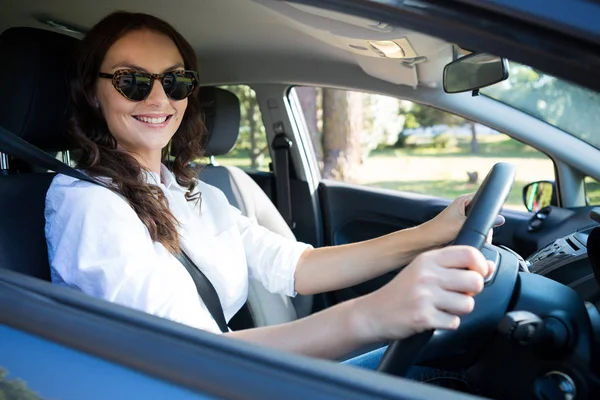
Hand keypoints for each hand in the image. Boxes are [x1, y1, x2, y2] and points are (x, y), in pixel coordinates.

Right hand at [352, 246, 494, 342]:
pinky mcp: (423, 317)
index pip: (468, 254)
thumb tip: (487, 266)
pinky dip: (447, 323)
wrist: (374, 313)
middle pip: (475, 281)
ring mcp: (425, 296)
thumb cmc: (400, 292)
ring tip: (442, 307)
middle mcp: (427, 275)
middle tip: (457, 294)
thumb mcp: (422, 270)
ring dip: (459, 310)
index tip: (477, 273)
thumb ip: (453, 266)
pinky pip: (454, 322)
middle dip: (471, 292)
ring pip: (467, 304)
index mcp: (428, 259)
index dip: (480, 265)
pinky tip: (433, 317)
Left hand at [421, 193, 504, 246]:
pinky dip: (477, 237)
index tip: (493, 218)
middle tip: (485, 235)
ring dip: (482, 232)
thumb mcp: (462, 224)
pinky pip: (476, 232)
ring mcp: (464, 218)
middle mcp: (465, 207)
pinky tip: (474, 242)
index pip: (484, 198)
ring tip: (477, 238)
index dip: (490, 207)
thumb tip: (500, 219)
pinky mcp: (463, 229)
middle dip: (487, 225)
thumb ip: (481, 221)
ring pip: (481, 224)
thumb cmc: (438, 230)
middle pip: (485, 214)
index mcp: (464, 200)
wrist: (427, 242)